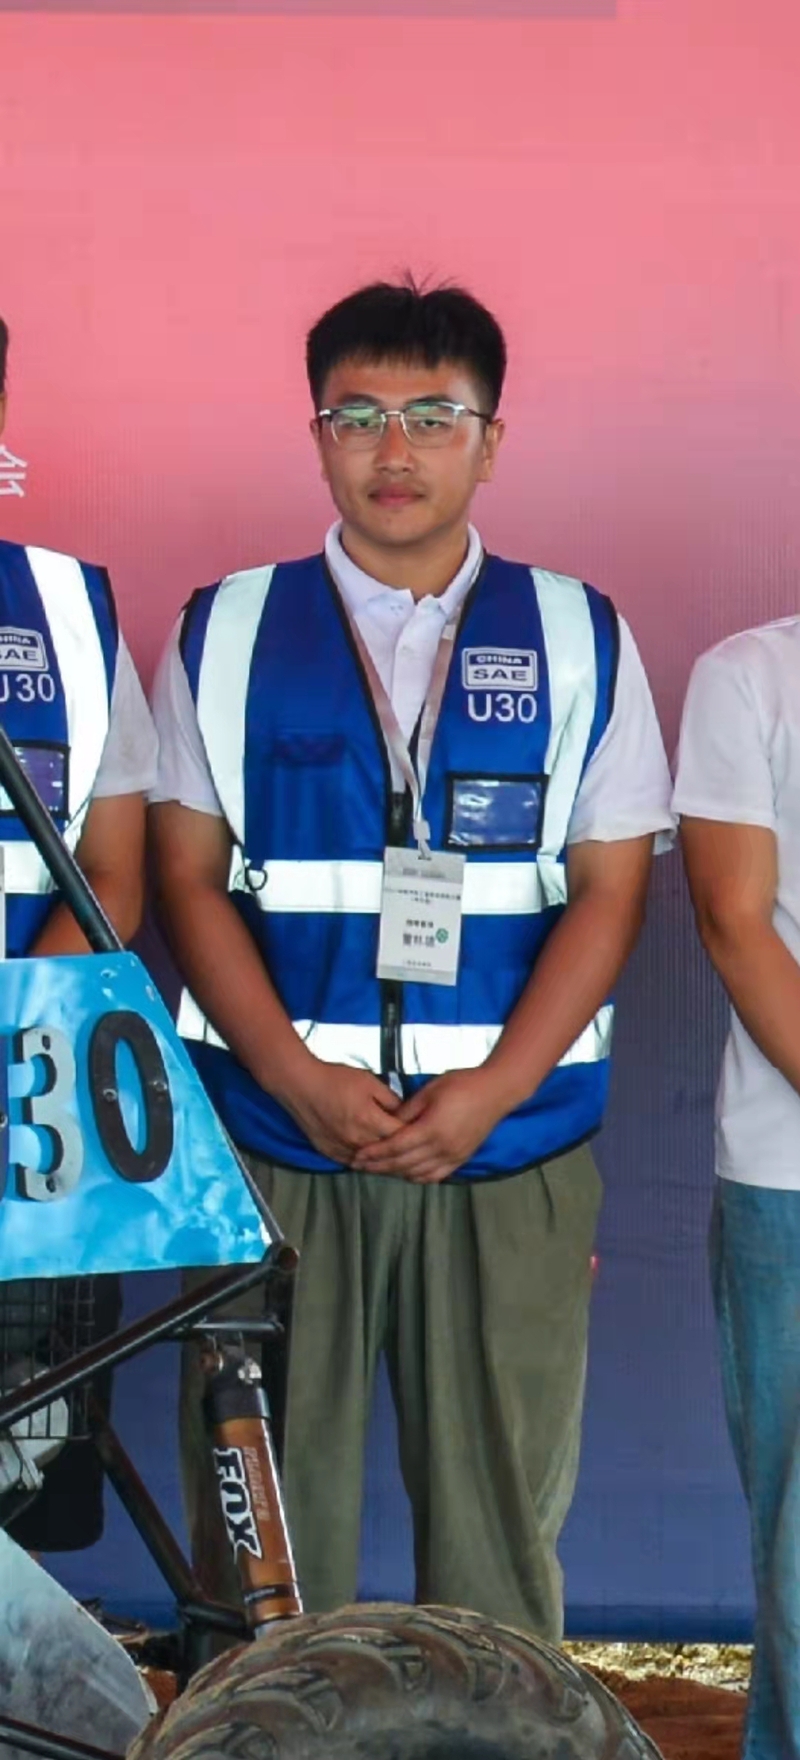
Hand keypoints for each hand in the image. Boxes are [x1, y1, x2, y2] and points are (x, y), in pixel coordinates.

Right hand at [282, 1061, 402, 1165]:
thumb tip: (404, 1112)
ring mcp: (343, 1149)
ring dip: (384, 1161)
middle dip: (402, 1151)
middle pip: (388, 1153)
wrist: (301, 1086)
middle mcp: (358, 1139)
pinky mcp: (330, 1153)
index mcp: (370, 1120)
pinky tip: (372, 1160)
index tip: (420, 1130)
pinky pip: (353, 1164)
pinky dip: (365, 1163)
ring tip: (397, 1158)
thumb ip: (390, 1099)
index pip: (401, 1135)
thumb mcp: (369, 1081)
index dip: (413, 1133)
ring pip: (371, 1163)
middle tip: (413, 1148)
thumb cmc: (335, 1080)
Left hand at [351, 1068, 504, 1183]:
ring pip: (417, 1173)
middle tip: (359, 1166)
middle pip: (403, 1164)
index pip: (395, 1147)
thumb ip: (407, 1111)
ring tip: (378, 1169)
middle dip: (378, 1166)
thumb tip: (388, 1124)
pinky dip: (417, 1176)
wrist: (496, 1091)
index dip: (374, 1153)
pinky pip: (435, 1175)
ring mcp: (453, 1156)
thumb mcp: (429, 1091)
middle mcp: (441, 1148)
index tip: (357, 1156)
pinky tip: (406, 1172)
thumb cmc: (461, 1084)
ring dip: (395, 1173)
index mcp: (431, 1129)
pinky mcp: (461, 1158)